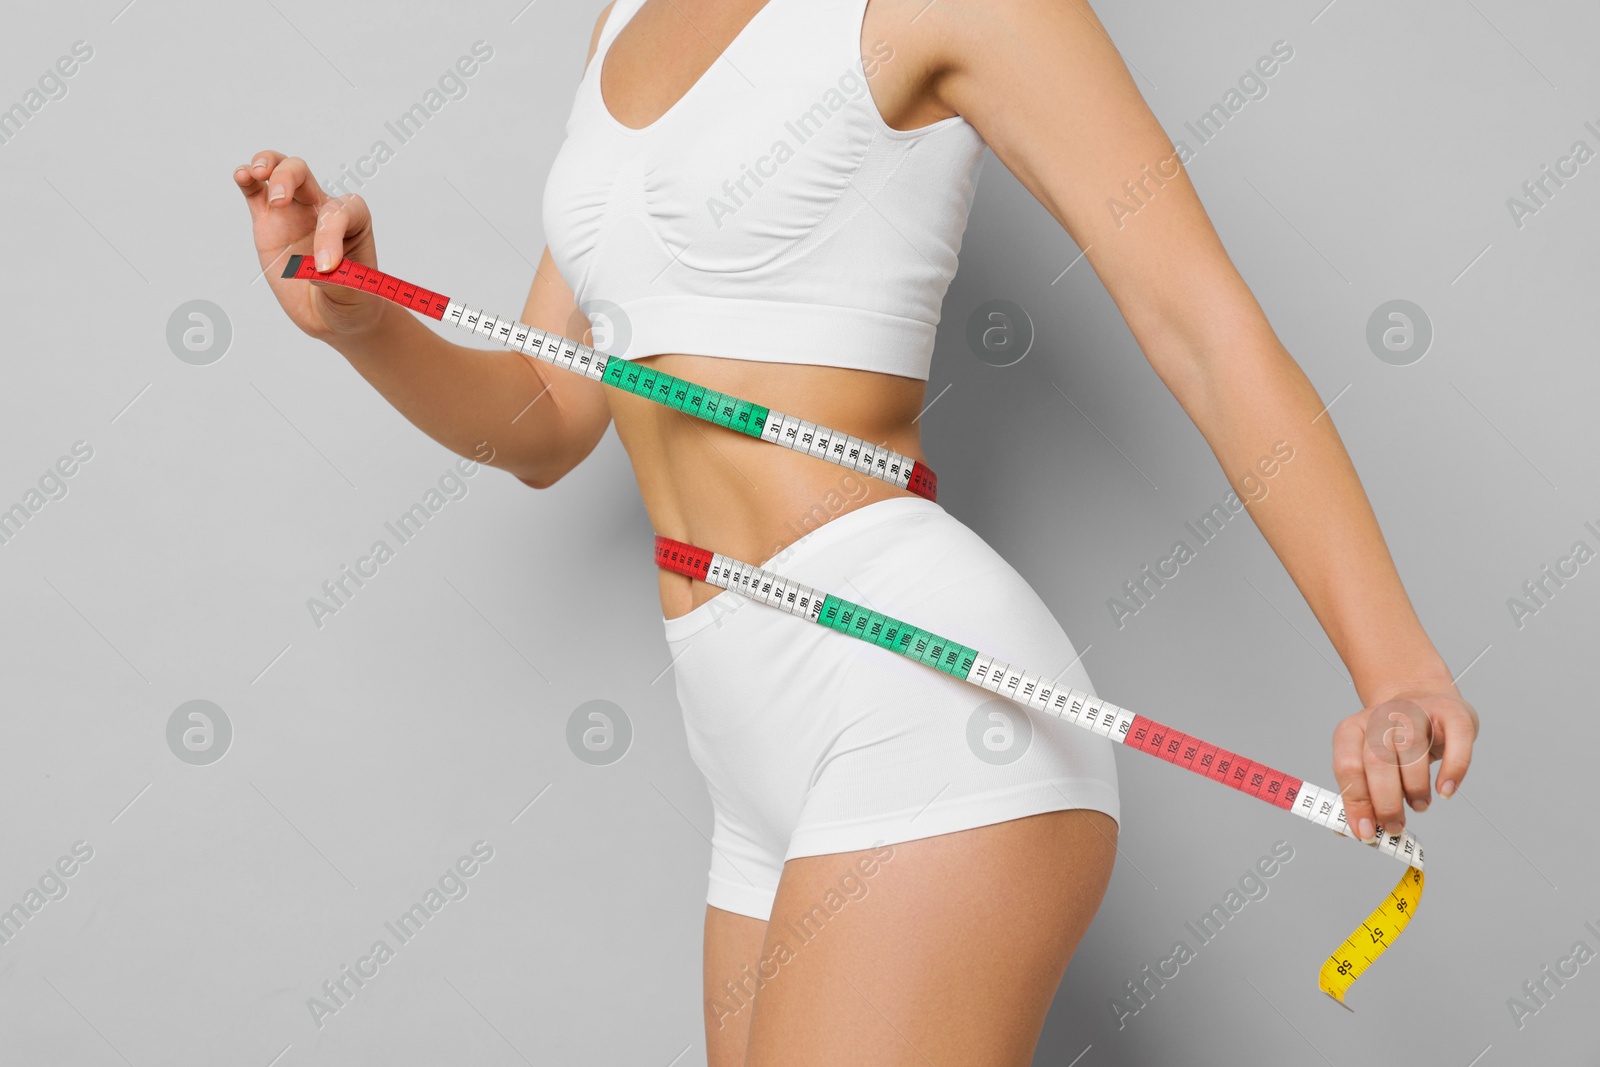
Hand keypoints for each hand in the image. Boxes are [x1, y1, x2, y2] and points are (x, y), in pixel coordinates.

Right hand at [231, 150, 385, 339]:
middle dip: (289, 177)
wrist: (332, 314)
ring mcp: (293, 211)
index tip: (325, 267)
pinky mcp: (268, 222)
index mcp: (353, 219)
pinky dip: (247, 179)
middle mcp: (321, 207)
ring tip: (257, 172)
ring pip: (279, 172)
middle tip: (278, 201)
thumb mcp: (355, 294)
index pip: (340, 211)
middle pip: (303, 173)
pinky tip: (242, 175)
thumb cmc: (351, 299)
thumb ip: (338, 279)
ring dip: (268, 165)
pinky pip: (256, 193)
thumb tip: (313, 268)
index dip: (330, 234)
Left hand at [1331, 685, 1478, 842]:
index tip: (1365, 832)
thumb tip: (1351, 832)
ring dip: (1415, 788)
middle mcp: (1383, 716)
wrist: (1424, 698)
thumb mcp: (1371, 760)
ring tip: (1419, 806)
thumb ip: (1361, 792)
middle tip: (1394, 827)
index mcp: (1355, 729)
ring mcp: (1418, 711)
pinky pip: (1456, 741)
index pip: (1347, 765)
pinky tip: (1445, 791)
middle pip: (1377, 760)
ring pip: (1411, 750)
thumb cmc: (1396, 740)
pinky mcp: (1453, 713)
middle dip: (1385, 802)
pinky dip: (1453, 770)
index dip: (1355, 802)